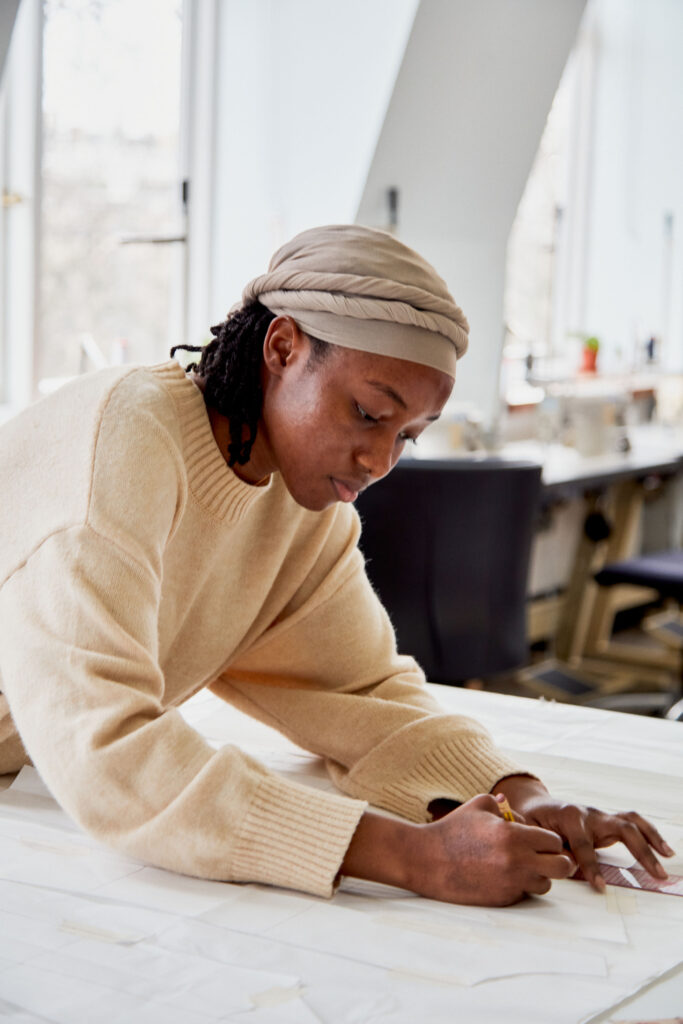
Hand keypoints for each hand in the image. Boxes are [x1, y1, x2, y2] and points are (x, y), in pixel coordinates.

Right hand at [341, 796, 574, 905]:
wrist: (427, 859)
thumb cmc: (453, 829)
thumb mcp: (478, 805)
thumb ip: (504, 805)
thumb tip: (517, 812)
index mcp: (514, 835)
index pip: (554, 841)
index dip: (549, 840)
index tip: (538, 840)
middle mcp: (517, 861)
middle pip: (562, 867)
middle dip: (557, 861)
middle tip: (543, 857)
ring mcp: (510, 884)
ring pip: (545, 885)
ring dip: (538, 876)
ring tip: (520, 867)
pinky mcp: (502, 900)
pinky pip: (524, 894)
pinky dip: (519, 887)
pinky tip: (502, 876)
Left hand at [492, 775, 674, 892]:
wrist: (536, 806)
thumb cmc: (532, 822)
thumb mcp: (529, 833)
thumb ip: (542, 848)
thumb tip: (561, 864)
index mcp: (569, 816)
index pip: (584, 844)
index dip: (591, 866)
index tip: (600, 887)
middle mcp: (589, 813)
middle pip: (620, 828)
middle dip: (639, 851)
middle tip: (654, 874)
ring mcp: (600, 815)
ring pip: (631, 822)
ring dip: (651, 839)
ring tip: (667, 858)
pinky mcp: (607, 821)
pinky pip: (633, 824)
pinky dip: (650, 834)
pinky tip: (664, 850)